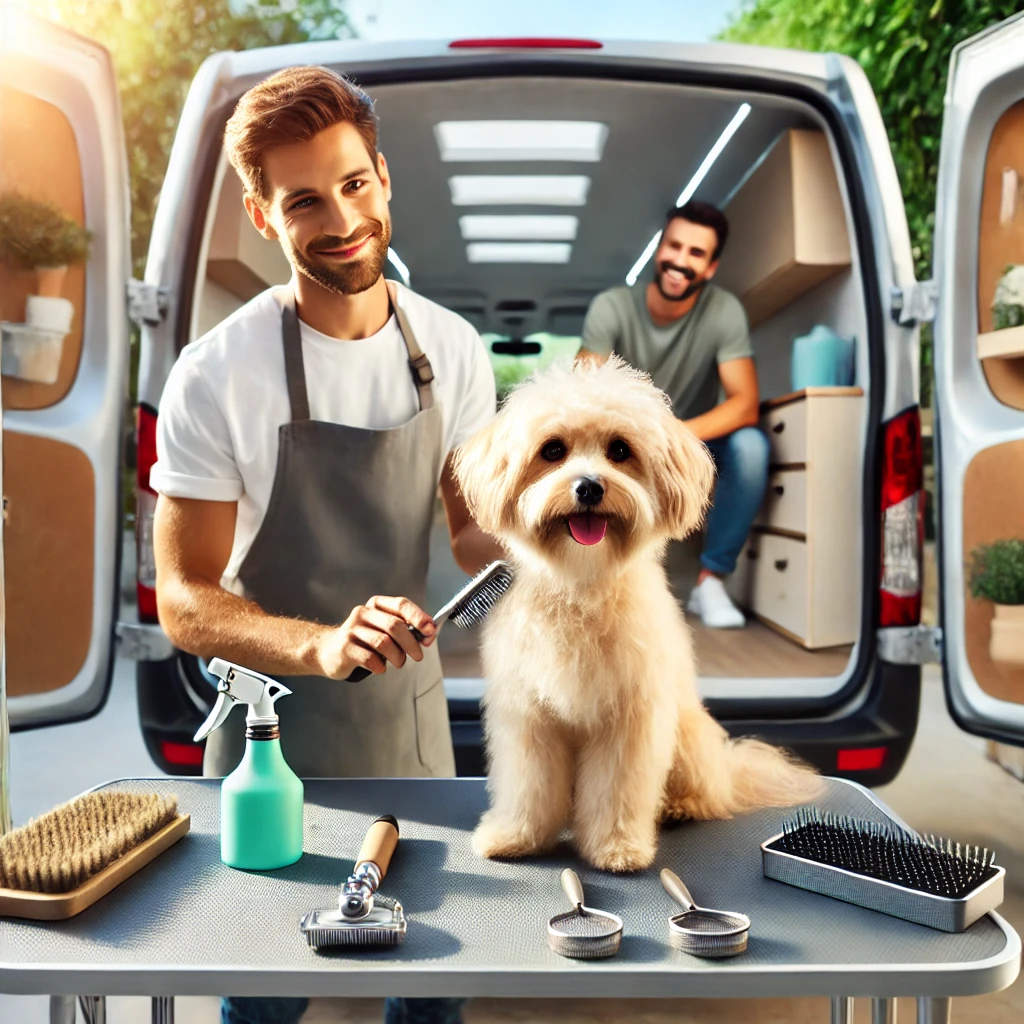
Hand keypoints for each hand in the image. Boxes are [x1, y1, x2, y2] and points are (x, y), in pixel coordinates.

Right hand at [316, 595, 436, 679]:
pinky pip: (370, 658)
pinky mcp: (344, 648)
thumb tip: (430, 634)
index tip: (431, 632)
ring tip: (399, 663)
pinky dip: (380, 666)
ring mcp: (352, 630)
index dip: (419, 617)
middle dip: (411, 643)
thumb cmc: (364, 641)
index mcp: (376, 605)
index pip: (401, 604)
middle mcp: (363, 613)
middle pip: (395, 626)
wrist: (329, 651)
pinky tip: (379, 668)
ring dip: (397, 657)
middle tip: (418, 655)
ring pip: (384, 642)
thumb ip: (405, 629)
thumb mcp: (383, 629)